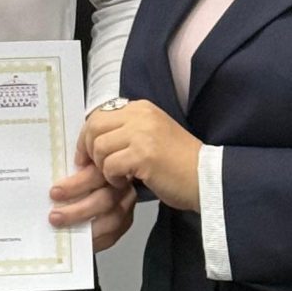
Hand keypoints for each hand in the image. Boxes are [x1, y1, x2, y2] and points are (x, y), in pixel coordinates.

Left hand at [49, 154, 137, 252]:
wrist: (101, 178)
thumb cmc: (84, 170)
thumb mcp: (79, 159)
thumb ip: (73, 161)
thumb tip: (51, 170)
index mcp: (108, 166)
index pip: (96, 175)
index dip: (76, 184)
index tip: (55, 192)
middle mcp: (121, 185)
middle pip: (105, 200)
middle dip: (77, 211)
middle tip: (54, 216)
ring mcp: (125, 205)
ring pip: (111, 220)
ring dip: (84, 226)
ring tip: (62, 229)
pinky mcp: (125, 222)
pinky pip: (111, 235)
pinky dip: (93, 240)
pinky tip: (76, 239)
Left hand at [80, 98, 203, 211]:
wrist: (206, 177)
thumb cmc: (178, 162)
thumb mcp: (151, 134)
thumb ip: (126, 131)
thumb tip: (93, 141)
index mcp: (141, 108)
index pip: (99, 115)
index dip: (87, 136)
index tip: (86, 155)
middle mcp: (140, 115)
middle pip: (94, 127)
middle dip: (88, 150)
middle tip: (92, 169)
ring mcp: (142, 134)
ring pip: (100, 147)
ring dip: (103, 167)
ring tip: (118, 177)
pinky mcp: (143, 155)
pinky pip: (110, 165)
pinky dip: (113, 178)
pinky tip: (126, 182)